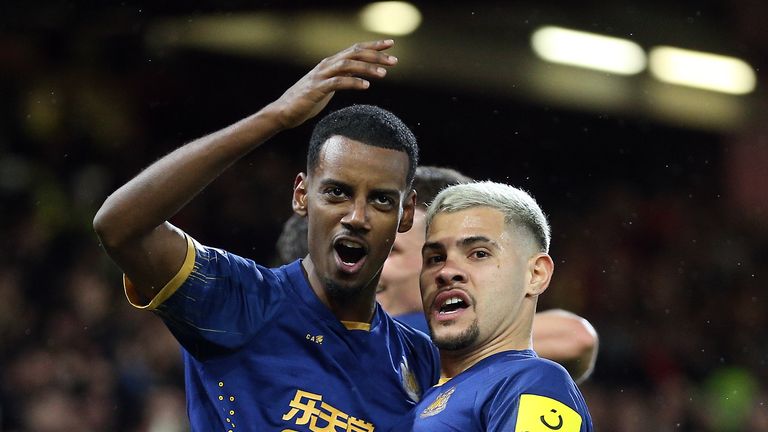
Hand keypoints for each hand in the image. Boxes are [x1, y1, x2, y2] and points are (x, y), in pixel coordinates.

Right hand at [269, 40, 397, 129]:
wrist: (284, 112)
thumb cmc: (307, 100)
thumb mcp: (328, 86)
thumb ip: (342, 77)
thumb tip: (359, 75)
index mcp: (330, 63)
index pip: (355, 49)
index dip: (373, 46)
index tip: (391, 44)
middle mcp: (326, 65)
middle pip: (354, 54)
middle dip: (376, 56)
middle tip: (394, 60)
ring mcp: (321, 76)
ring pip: (348, 65)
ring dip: (367, 68)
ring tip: (384, 74)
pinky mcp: (317, 89)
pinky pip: (338, 82)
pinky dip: (353, 82)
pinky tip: (366, 86)